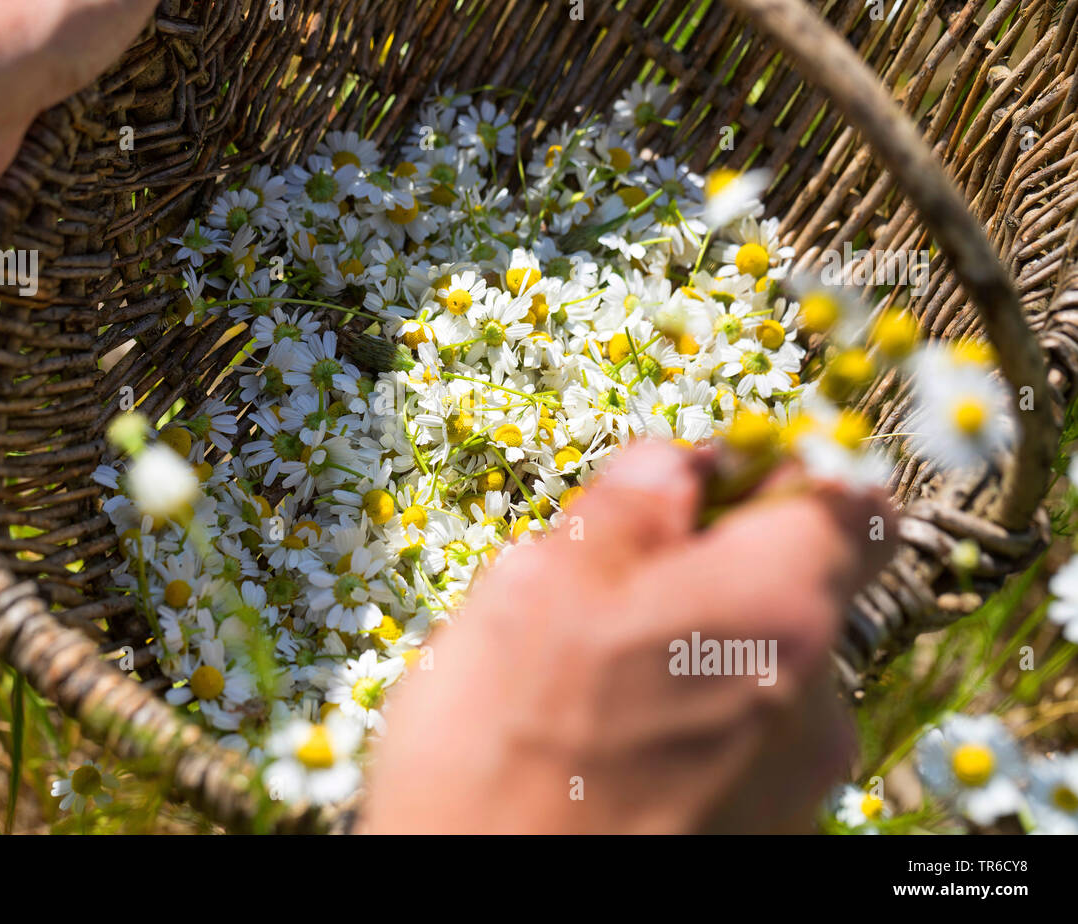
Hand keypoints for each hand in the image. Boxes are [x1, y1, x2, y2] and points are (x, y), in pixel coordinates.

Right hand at [359, 440, 893, 832]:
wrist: (492, 923)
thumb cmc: (502, 751)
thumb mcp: (541, 581)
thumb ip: (632, 499)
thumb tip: (683, 460)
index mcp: (776, 609)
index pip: (847, 499)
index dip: (779, 473)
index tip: (704, 485)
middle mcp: (814, 699)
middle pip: (793, 588)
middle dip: (709, 570)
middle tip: (603, 592)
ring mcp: (795, 782)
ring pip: (757, 667)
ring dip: (690, 650)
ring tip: (586, 684)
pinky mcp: (763, 835)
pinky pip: (740, 743)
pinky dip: (686, 721)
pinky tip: (603, 748)